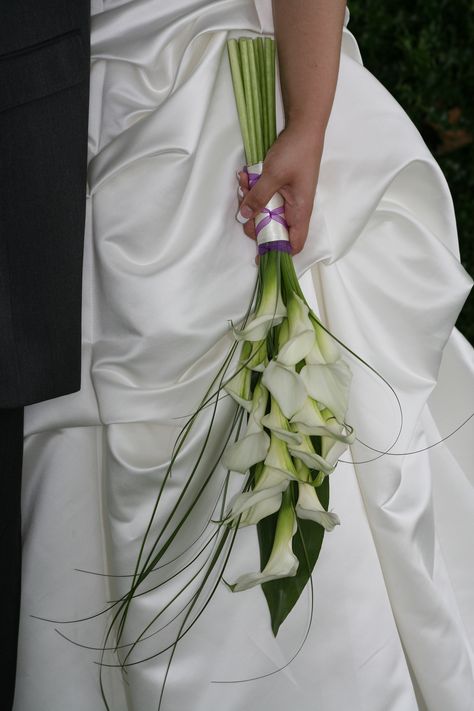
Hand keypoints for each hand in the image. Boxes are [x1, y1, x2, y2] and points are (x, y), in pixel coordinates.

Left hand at [236, 123, 323, 256]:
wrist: (304, 127)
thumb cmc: (295, 153)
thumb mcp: (273, 176)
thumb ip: (258, 198)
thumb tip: (245, 217)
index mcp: (300, 212)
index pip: (294, 243)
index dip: (278, 253)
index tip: (259, 256)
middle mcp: (294, 209)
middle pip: (273, 229)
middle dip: (254, 221)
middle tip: (243, 208)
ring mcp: (287, 198)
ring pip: (265, 210)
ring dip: (251, 200)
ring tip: (243, 183)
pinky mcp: (280, 187)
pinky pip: (264, 195)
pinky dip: (253, 188)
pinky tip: (245, 175)